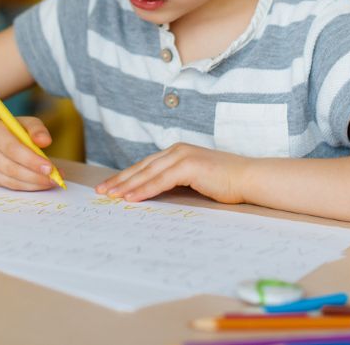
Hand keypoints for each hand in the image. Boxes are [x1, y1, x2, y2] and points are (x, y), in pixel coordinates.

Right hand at [0, 116, 58, 190]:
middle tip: (54, 178)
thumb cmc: (14, 130)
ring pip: (9, 181)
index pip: (12, 148)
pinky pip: (9, 186)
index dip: (31, 160)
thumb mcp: (27, 123)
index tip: (50, 167)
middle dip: (35, 176)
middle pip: (10, 168)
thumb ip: (37, 130)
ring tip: (50, 182)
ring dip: (33, 184)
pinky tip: (40, 184)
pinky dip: (27, 187)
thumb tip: (45, 141)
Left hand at [95, 143, 250, 203]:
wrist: (249, 178)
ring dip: (127, 186)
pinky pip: (160, 180)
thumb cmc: (225, 183)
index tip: (109, 187)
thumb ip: (176, 182)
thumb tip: (155, 196)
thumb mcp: (195, 181)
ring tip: (110, 196)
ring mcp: (182, 156)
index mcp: (177, 152)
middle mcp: (177, 150)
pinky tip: (130, 198)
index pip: (145, 165)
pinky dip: (144, 189)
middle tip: (101, 191)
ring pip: (147, 173)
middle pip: (141, 167)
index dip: (126, 176)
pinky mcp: (189, 166)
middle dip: (119, 180)